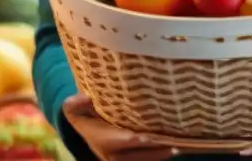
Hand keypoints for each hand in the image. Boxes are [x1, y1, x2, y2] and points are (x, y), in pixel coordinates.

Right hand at [62, 94, 177, 159]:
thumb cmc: (82, 112)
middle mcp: (112, 155)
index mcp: (102, 141)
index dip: (136, 140)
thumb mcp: (73, 107)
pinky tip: (173, 148)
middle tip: (175, 143)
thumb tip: (86, 98)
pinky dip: (157, 156)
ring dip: (159, 155)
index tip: (150, 137)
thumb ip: (75, 103)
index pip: (122, 142)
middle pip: (137, 155)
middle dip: (155, 150)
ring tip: (178, 146)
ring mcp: (120, 160)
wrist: (84, 127)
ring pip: (143, 160)